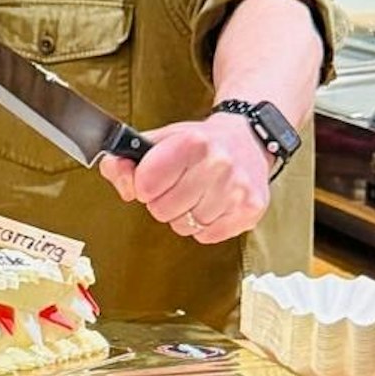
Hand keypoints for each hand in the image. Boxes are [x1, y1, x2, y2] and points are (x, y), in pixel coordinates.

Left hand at [95, 111, 273, 244]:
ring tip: (195, 195)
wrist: (246, 140)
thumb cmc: (196, 143)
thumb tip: (123, 184)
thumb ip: (123, 161)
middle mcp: (219, 163)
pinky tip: (211, 205)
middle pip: (162, 210)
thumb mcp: (155, 141)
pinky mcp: (252, 209)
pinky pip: (209, 235)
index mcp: (192, 142)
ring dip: (183, 216)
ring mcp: (238, 188)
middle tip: (176, 187)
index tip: (153, 178)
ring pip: (186, 226)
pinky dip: (204, 226)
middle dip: (162, 202)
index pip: (145, 185)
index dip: (143, 185)